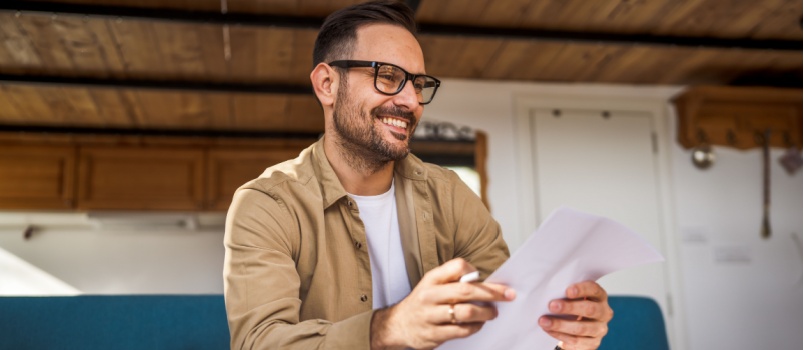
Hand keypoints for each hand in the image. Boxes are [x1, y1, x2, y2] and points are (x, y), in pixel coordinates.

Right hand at [370, 258, 515, 349]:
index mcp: (431, 279)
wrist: (398, 324)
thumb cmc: (423, 302)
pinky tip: (479, 324)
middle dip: (492, 293)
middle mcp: (430, 295)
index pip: (457, 266)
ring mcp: (431, 316)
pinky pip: (462, 330)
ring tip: (494, 312)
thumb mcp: (432, 284)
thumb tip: (483, 281)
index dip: (474, 271)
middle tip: (508, 294)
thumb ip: (453, 280)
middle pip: (466, 291)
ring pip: (466, 312)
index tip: (485, 278)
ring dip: (486, 313)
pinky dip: (475, 327)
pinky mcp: (434, 334)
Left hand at [538, 281, 612, 349]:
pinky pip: (576, 341)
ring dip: (560, 325)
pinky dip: (560, 335)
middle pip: (589, 309)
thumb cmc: (572, 306)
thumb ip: (567, 293)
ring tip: (544, 321)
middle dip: (569, 308)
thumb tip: (549, 291)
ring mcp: (600, 329)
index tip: (567, 291)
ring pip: (581, 328)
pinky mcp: (593, 343)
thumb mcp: (573, 298)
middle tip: (551, 306)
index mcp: (600, 296)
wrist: (577, 328)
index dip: (582, 289)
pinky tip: (549, 331)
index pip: (594, 289)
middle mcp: (604, 312)